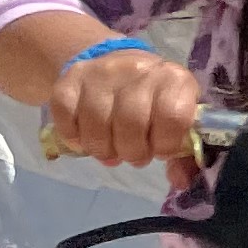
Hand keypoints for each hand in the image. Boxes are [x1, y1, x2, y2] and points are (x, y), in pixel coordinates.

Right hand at [53, 44, 204, 170]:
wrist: (120, 66)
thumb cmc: (154, 101)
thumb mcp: (177, 120)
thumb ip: (181, 154)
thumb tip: (180, 182)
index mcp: (174, 79)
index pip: (173, 116)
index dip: (165, 144)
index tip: (159, 151)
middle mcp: (139, 70)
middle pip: (131, 123)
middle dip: (132, 151)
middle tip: (133, 154)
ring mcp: (103, 71)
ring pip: (97, 124)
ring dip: (103, 149)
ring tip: (110, 149)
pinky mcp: (71, 77)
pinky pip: (66, 116)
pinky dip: (74, 137)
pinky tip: (85, 138)